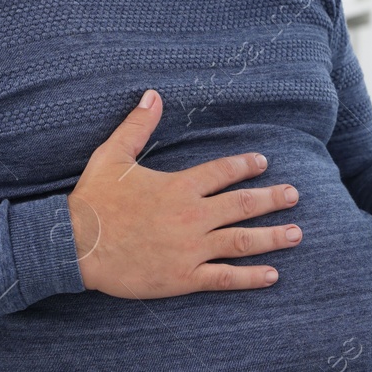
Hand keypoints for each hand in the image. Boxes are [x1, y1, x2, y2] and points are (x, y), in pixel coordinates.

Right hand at [67, 89, 302, 297]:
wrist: (75, 245)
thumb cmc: (93, 201)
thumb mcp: (111, 156)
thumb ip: (136, 126)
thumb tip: (153, 95)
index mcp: (179, 186)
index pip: (222, 172)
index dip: (244, 165)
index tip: (262, 163)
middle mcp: (192, 215)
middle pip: (242, 204)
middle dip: (271, 199)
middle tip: (294, 195)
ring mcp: (190, 248)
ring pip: (241, 240)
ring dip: (272, 237)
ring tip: (297, 233)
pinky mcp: (183, 276)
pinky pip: (224, 277)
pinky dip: (250, 277)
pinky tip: (272, 275)